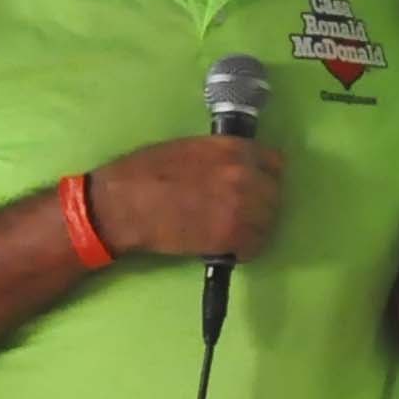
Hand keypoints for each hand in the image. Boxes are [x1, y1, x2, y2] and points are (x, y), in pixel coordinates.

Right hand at [88, 135, 283, 263]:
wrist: (123, 204)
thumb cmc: (146, 172)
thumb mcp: (190, 148)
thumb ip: (222, 155)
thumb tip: (240, 166)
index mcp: (233, 148)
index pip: (275, 163)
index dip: (264, 176)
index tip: (255, 186)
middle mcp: (244, 174)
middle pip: (275, 194)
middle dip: (261, 204)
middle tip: (241, 214)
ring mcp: (240, 207)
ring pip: (268, 222)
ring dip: (254, 228)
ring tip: (233, 232)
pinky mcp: (230, 237)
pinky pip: (254, 246)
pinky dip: (244, 250)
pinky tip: (228, 248)